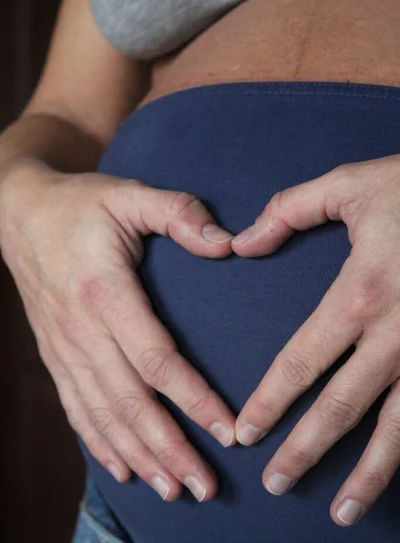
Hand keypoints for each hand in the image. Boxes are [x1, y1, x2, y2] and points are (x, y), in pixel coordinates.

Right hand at [0, 158, 235, 501]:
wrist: (21, 214)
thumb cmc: (83, 204)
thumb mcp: (132, 194)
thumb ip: (180, 214)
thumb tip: (229, 243)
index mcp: (105, 292)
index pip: (156, 359)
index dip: (193, 399)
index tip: (229, 430)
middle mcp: (81, 330)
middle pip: (130, 402)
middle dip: (171, 448)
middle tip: (206, 487)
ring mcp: (64, 347)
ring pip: (102, 415)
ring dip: (139, 456)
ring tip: (173, 490)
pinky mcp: (55, 354)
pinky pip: (76, 408)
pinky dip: (99, 442)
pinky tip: (122, 468)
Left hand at [232, 155, 399, 525]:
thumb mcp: (348, 185)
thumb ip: (288, 211)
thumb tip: (242, 242)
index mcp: (361, 293)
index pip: (301, 361)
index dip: (270, 400)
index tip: (245, 431)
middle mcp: (397, 335)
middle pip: (343, 407)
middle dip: (306, 449)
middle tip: (275, 481)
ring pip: (397, 428)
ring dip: (368, 474)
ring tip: (340, 510)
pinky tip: (398, 474)